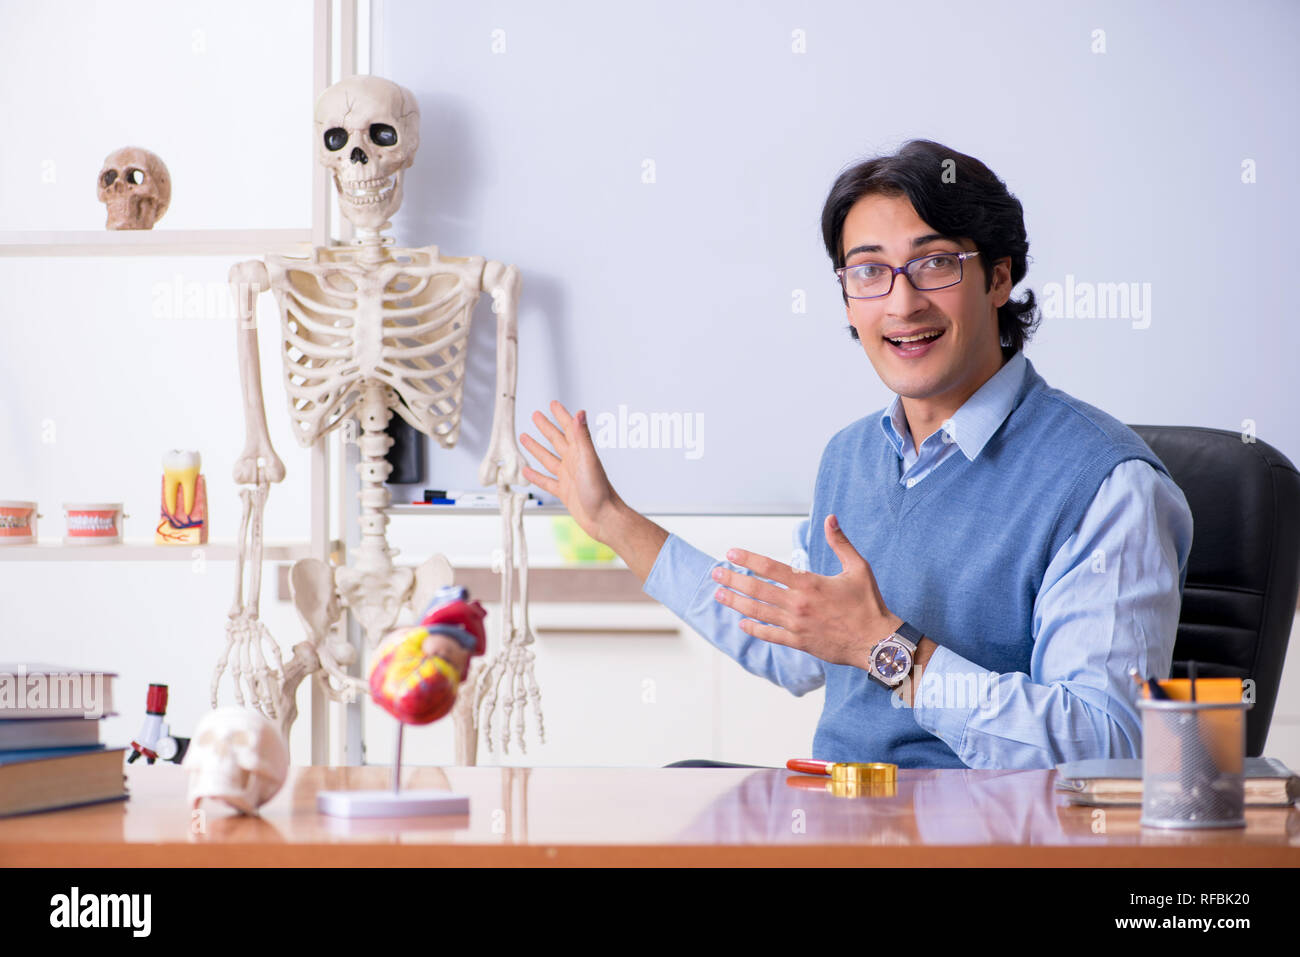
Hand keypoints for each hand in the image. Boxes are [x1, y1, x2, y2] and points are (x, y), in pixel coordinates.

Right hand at [520, 400, 621, 542]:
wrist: (604, 518)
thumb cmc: (600, 492)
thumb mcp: (589, 460)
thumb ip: (582, 437)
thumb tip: (580, 413)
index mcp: (580, 453)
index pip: (568, 428)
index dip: (560, 415)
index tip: (553, 404)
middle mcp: (574, 463)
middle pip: (556, 440)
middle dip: (546, 427)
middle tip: (536, 416)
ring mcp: (568, 477)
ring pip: (549, 459)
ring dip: (537, 448)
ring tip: (525, 438)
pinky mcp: (564, 492)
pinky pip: (546, 481)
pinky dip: (536, 476)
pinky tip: (527, 471)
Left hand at [711, 513, 904, 670]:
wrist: (877, 642)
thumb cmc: (869, 603)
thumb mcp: (858, 568)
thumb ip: (840, 543)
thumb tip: (830, 518)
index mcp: (810, 584)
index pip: (770, 567)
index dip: (748, 559)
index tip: (731, 553)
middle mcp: (798, 604)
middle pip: (757, 590)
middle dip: (733, 581)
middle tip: (715, 573)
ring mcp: (796, 625)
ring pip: (758, 612)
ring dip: (736, 603)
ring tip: (718, 595)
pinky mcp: (799, 643)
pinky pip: (771, 635)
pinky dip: (754, 629)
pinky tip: (742, 623)